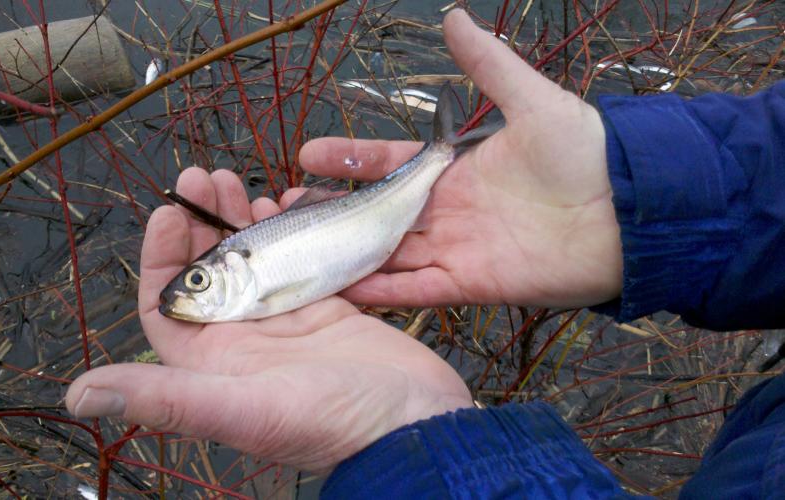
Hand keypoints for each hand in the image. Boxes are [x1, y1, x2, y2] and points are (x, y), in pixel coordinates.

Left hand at [65, 168, 472, 472]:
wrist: (413, 427)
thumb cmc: (331, 424)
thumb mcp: (244, 410)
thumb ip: (167, 399)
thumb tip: (78, 396)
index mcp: (213, 363)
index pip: (166, 305)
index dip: (159, 257)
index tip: (168, 211)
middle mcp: (243, 340)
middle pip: (207, 272)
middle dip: (200, 223)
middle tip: (203, 176)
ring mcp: (285, 322)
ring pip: (250, 261)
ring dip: (239, 220)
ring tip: (238, 181)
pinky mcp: (324, 309)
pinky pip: (293, 260)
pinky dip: (285, 231)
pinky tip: (283, 204)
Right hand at [299, 9, 622, 308]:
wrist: (631, 210)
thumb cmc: (586, 154)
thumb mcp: (533, 100)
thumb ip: (489, 65)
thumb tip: (455, 14)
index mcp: (456, 169)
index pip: (388, 165)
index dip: (349, 160)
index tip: (308, 154)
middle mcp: (449, 211)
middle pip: (378, 214)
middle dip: (334, 214)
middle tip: (288, 211)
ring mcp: (457, 248)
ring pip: (389, 255)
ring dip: (348, 255)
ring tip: (302, 253)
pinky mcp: (471, 284)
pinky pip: (417, 290)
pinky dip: (383, 292)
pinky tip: (345, 288)